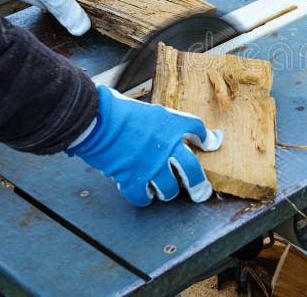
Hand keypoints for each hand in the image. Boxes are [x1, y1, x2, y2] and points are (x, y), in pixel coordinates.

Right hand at [67, 86, 223, 205]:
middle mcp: (166, 147)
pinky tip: (144, 194)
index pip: (197, 129)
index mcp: (171, 125)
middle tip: (202, 192)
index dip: (207, 137)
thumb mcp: (148, 109)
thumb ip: (162, 121)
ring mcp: (150, 166)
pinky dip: (144, 198)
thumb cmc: (116, 109)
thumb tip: (166, 127)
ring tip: (165, 190)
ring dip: (168, 191)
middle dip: (199, 184)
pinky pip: (143, 197)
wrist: (95, 120)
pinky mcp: (132, 179)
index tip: (211, 143)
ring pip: (169, 189)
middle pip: (192, 169)